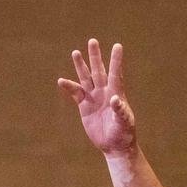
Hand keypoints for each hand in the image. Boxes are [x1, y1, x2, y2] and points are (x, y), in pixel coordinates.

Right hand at [57, 38, 136, 155]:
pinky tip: (61, 81)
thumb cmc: (124, 133)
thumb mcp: (124, 122)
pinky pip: (76, 93)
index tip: (117, 46)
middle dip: (95, 57)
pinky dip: (69, 87)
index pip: (115, 73)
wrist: (114, 145)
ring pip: (86, 78)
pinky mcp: (85, 106)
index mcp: (116, 93)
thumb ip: (120, 110)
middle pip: (99, 71)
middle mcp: (104, 92)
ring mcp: (94, 98)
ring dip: (81, 66)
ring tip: (75, 52)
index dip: (116, 60)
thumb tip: (115, 99)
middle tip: (92, 41)